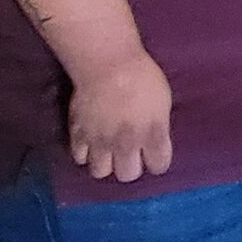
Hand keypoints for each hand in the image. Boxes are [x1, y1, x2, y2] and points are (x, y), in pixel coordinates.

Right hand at [67, 49, 172, 182]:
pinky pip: (79, 158)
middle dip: (130, 167)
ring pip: (100, 172)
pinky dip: (84, 153)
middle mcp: (127, 144)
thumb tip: (155, 137)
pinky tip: (90, 142)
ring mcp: (100, 142)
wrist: (107, 66)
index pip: (159, 166)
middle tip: (129, 153)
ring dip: (105, 163)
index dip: (158, 161)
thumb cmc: (142, 77)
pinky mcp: (78, 135)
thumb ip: (158, 125)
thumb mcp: (162, 102)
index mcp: (152, 135)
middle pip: (128, 175)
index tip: (155, 155)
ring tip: (108, 150)